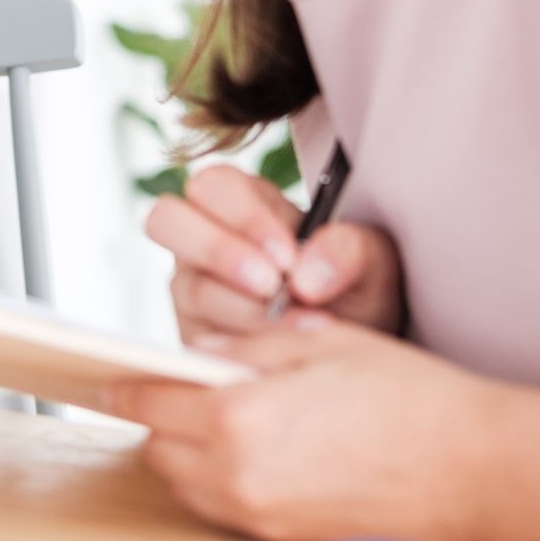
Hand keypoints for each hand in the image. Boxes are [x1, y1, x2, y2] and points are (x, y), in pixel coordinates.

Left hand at [103, 319, 497, 540]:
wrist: (476, 471)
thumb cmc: (410, 398)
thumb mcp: (321, 343)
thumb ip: (247, 350)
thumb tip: (200, 355)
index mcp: (238, 419)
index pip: (150, 404)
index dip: (129, 385)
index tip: (115, 376)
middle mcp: (239, 477)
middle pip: (160, 450)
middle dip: (161, 419)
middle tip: (179, 390)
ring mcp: (261, 516)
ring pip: (189, 485)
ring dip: (188, 453)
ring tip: (222, 419)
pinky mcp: (285, 539)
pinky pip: (226, 507)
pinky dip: (222, 480)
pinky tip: (256, 451)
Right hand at [147, 166, 405, 345]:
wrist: (356, 346)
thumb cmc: (357, 291)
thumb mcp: (372, 263)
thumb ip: (349, 251)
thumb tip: (306, 276)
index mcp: (243, 201)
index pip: (213, 186)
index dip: (242, 217)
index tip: (286, 257)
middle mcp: (203, 239)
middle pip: (166, 219)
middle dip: (219, 252)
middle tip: (270, 286)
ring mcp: (191, 288)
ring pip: (188, 288)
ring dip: (244, 310)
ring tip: (298, 327)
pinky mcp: (192, 337)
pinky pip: (197, 341)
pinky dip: (242, 349)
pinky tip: (281, 355)